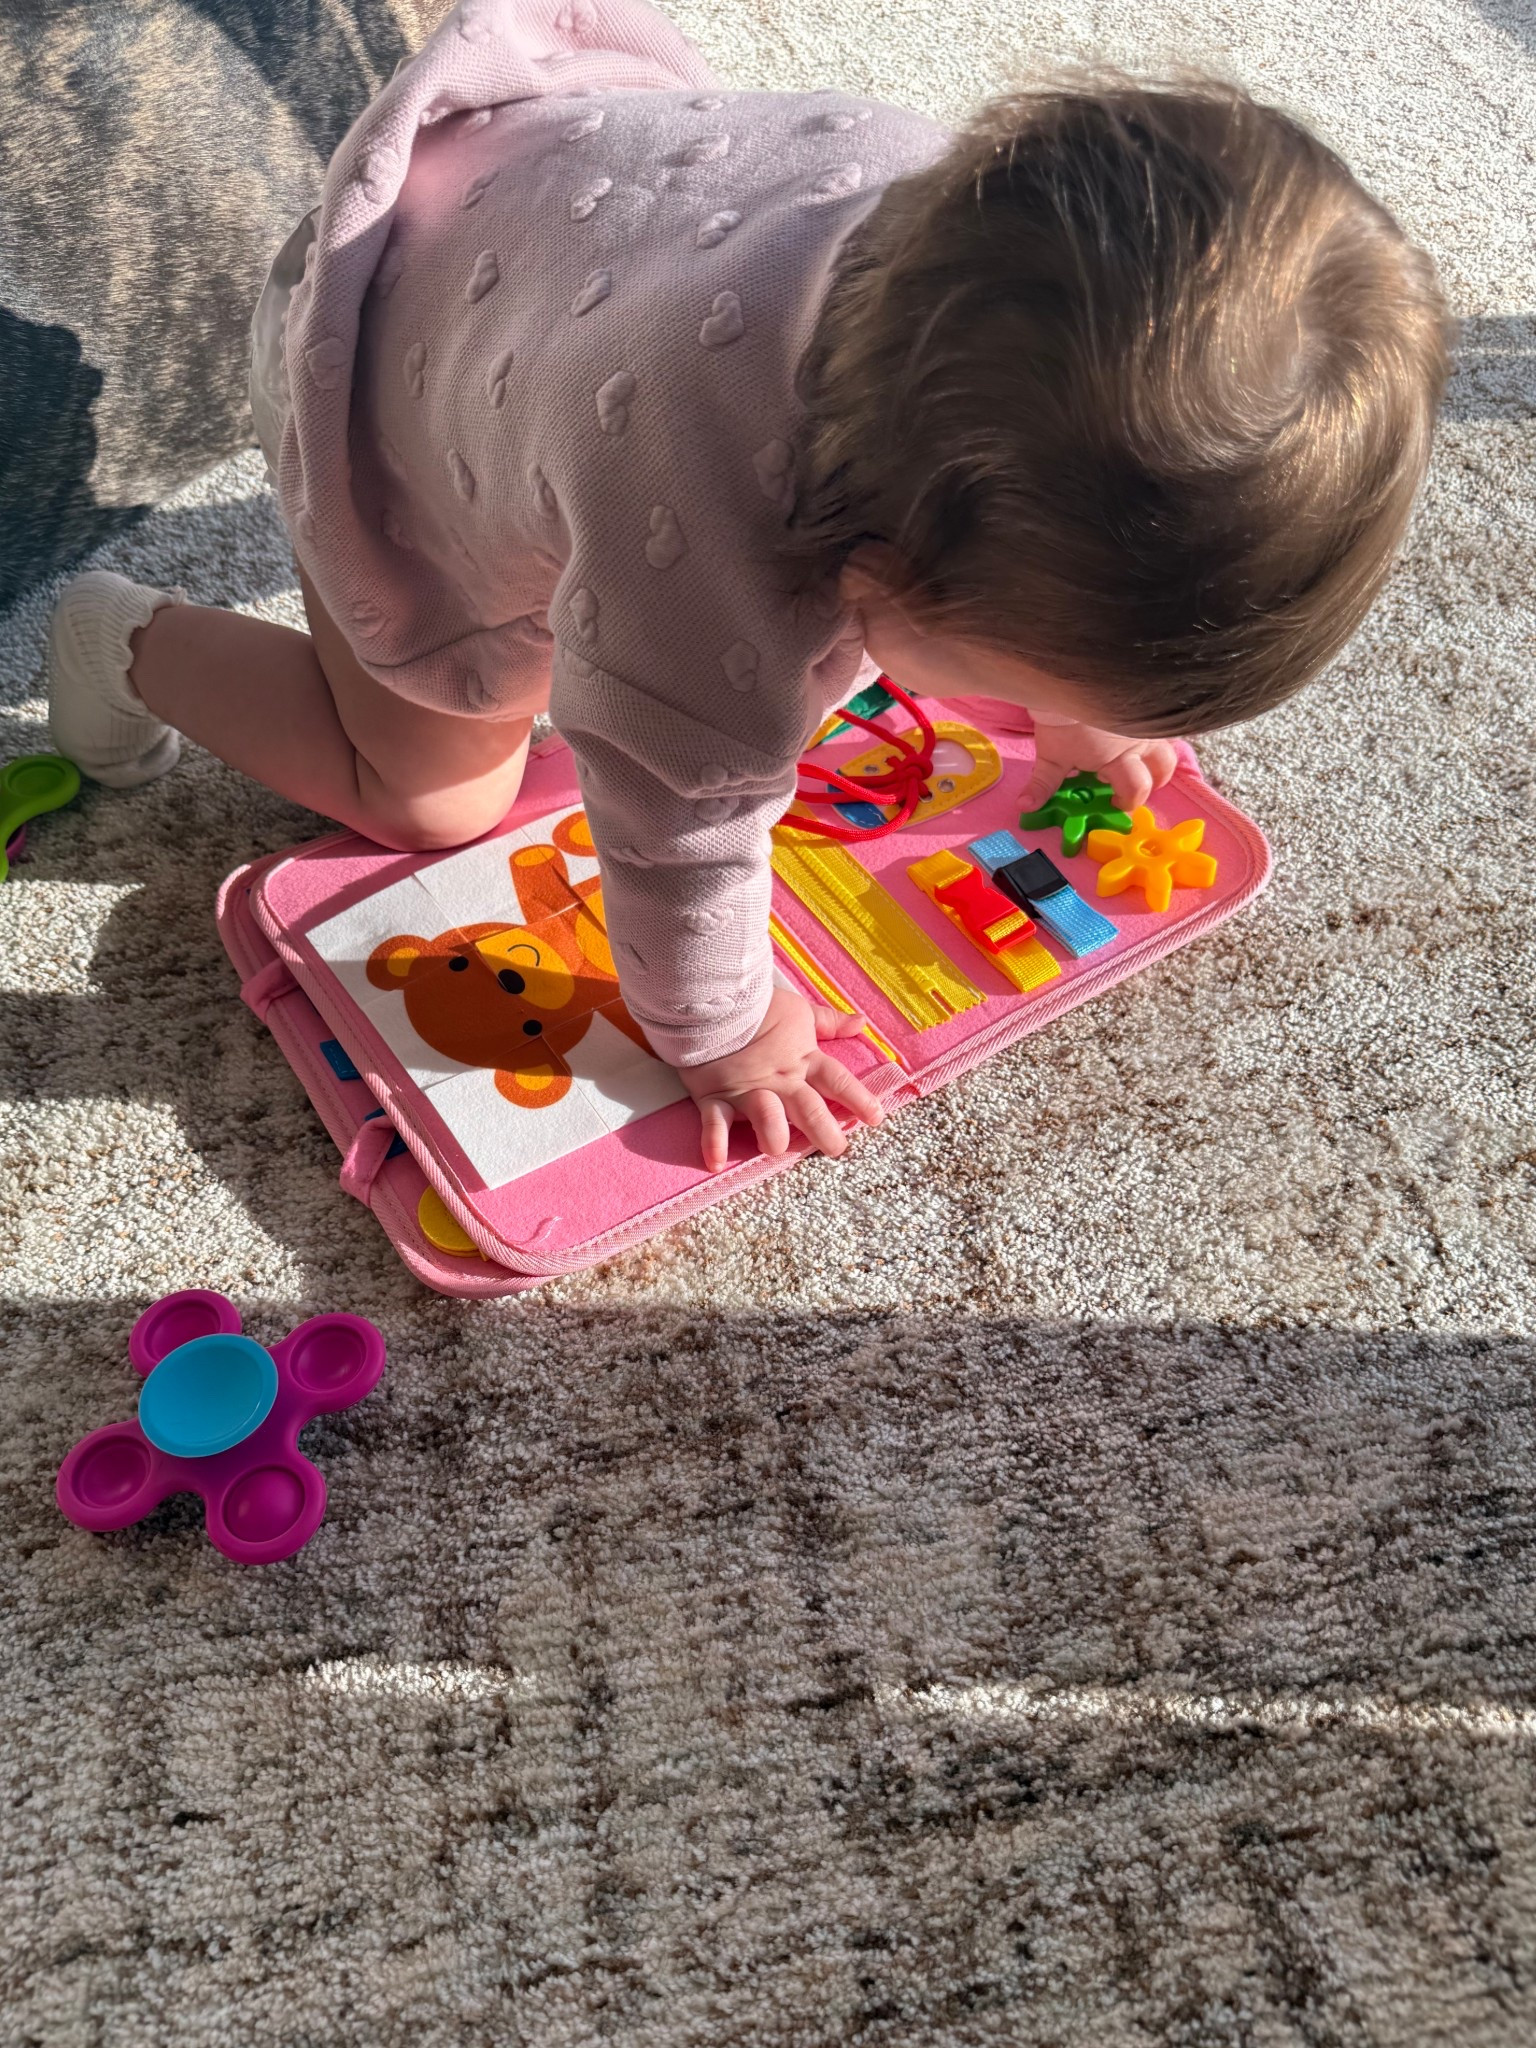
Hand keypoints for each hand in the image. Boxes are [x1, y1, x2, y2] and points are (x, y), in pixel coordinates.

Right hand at [680, 984, 884, 1172]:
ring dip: (774, 1138)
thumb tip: (860, 1021)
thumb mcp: (799, 1010)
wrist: (713, 996)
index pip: (838, 1082)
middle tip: (837, 1149)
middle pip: (811, 1112)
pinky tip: (717, 1163)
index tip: (876, 1117)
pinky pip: (715, 1124)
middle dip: (827, 1134)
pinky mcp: (715, 1096)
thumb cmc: (759, 1004)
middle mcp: (780, 1082)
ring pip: (768, 1122)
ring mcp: (748, 1091)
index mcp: (802, 1061)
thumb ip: (829, 1021)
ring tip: (776, 1149)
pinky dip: (713, 1144)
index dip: (859, 1100)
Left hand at [1019, 717, 1179, 813]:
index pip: (1135, 790)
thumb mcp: (1051, 757)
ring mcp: (1147, 722)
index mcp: (1119, 760)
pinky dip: (1152, 730)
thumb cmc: (1063, 722)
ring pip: (1167, 744)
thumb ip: (1042, 785)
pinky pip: (1161, 721)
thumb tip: (1025, 807)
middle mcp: (1140, 742)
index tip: (1114, 801)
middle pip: (1163, 769)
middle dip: (1152, 781)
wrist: (1071, 679)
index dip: (1127, 801)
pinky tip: (1135, 730)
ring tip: (1140, 758)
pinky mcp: (1147, 704)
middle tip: (1134, 782)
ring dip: (1156, 756)